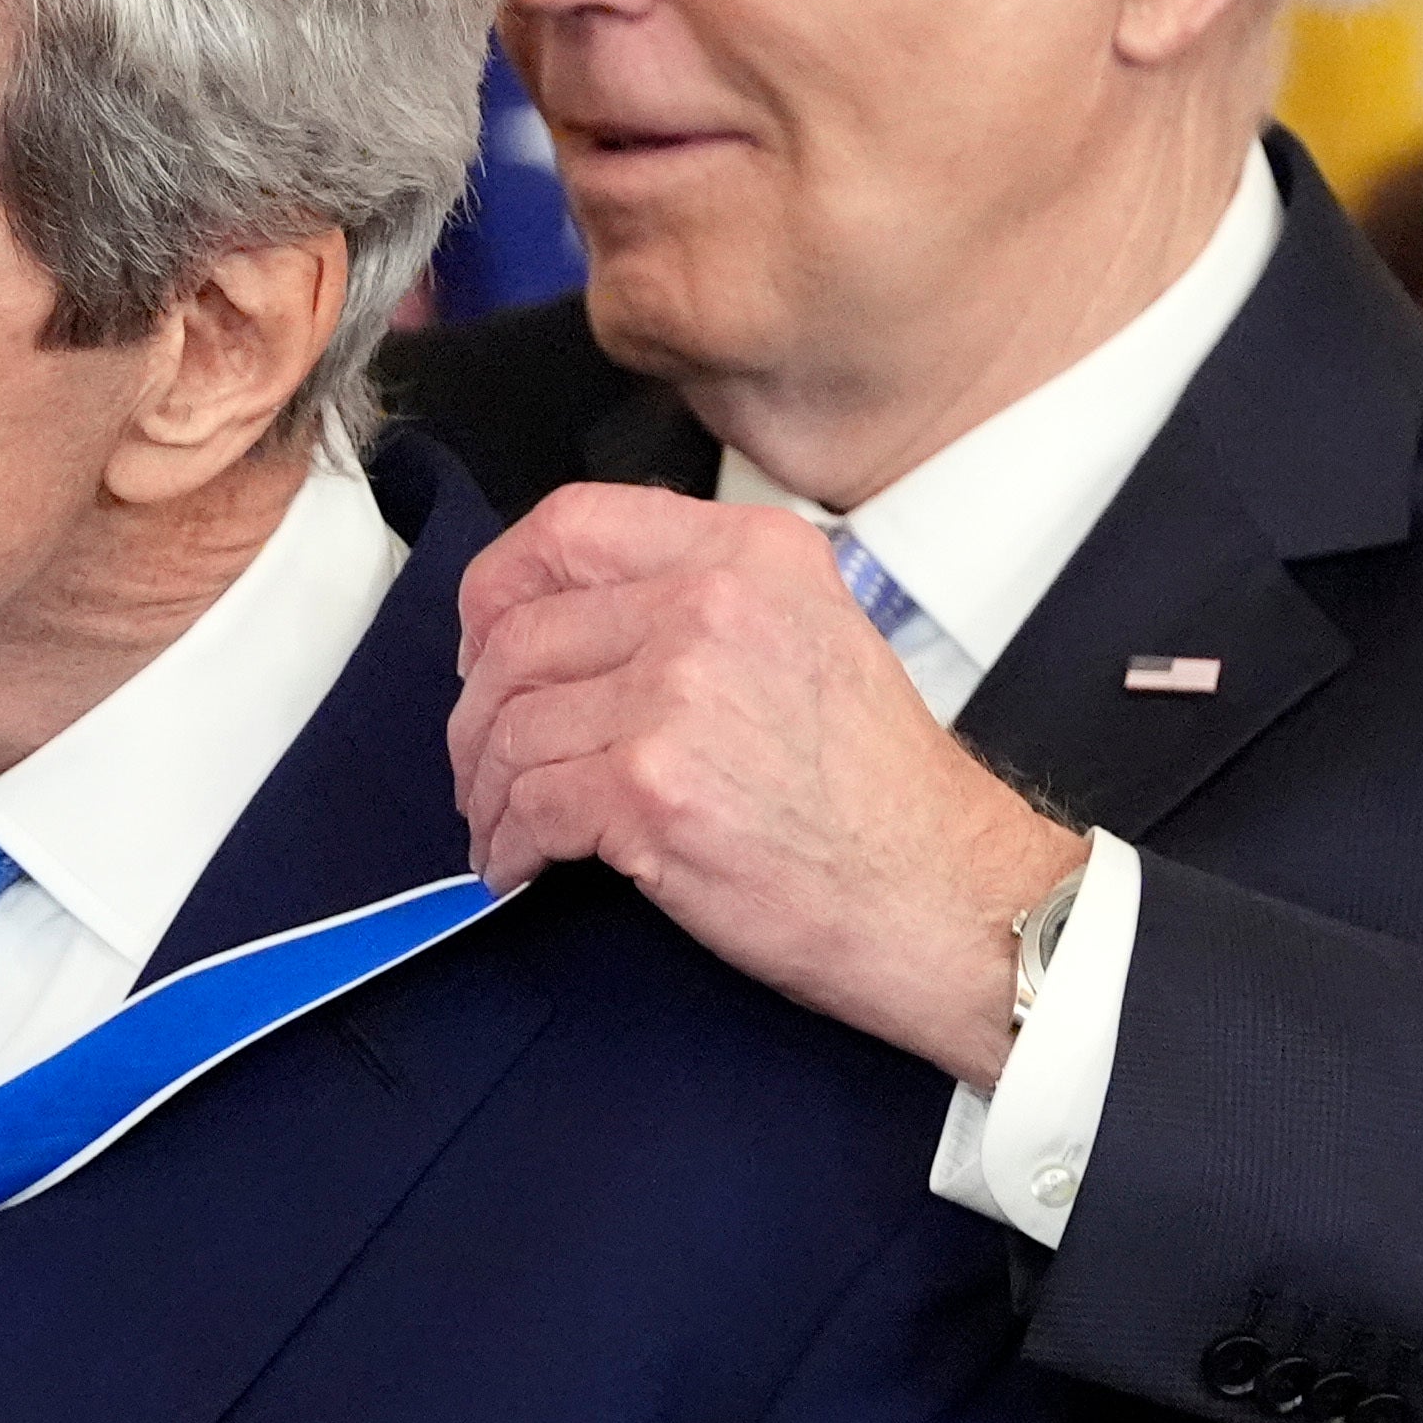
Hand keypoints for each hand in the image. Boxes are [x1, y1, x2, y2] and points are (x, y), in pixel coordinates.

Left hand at [447, 484, 1084, 1088]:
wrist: (943, 896)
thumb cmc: (881, 793)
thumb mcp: (809, 635)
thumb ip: (697, 602)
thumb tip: (566, 626)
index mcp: (748, 553)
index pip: (568, 526)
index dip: (499, 589)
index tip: (484, 644)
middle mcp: (711, 604)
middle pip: (520, 635)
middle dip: (478, 712)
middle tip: (482, 761)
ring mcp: (678, 695)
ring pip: (512, 725)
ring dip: (488, 788)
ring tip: (503, 824)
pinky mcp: (652, 790)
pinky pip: (529, 802)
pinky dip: (509, 842)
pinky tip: (522, 864)